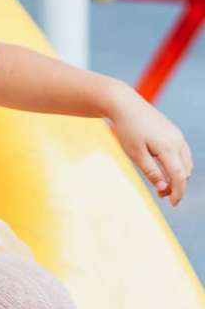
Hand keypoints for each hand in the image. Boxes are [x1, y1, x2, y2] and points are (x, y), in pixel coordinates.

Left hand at [108, 85, 193, 205]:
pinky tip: (163, 167)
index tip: (172, 204)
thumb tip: (164, 189)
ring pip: (185, 162)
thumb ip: (151, 171)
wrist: (123, 103)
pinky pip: (181, 152)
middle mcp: (177, 141)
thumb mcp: (135, 153)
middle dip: (176, 185)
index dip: (178, 192)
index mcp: (168, 147)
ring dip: (177, 175)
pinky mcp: (173, 131)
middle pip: (184, 171)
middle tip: (160, 194)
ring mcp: (177, 135)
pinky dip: (176, 163)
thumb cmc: (127, 129)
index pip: (179, 176)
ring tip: (161, 182)